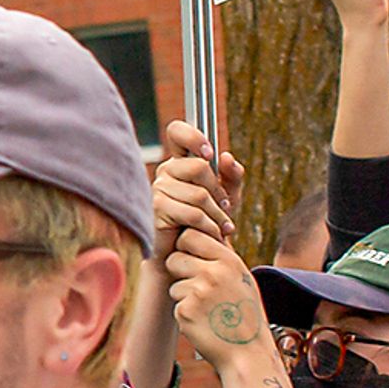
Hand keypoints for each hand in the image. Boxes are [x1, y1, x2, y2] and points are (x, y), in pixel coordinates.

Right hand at [152, 119, 246, 254]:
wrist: (186, 256)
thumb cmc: (205, 224)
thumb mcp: (226, 197)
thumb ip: (232, 176)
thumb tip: (227, 157)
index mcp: (179, 163)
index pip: (177, 132)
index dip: (194, 137)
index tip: (210, 154)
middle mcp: (165, 172)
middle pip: (199, 167)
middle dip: (218, 191)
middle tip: (224, 207)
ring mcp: (157, 190)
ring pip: (199, 194)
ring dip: (217, 214)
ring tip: (221, 226)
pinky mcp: (156, 211)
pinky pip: (192, 213)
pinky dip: (209, 226)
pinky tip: (212, 234)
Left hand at [163, 224, 270, 360]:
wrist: (246, 353)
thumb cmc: (245, 313)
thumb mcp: (242, 278)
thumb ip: (224, 256)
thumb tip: (213, 230)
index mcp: (228, 261)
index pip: (191, 235)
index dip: (186, 246)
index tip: (193, 258)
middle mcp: (213, 273)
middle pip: (175, 257)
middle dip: (179, 269)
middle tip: (196, 285)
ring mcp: (198, 292)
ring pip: (173, 282)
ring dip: (183, 293)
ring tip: (206, 307)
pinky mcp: (185, 311)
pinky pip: (175, 302)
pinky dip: (185, 311)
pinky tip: (203, 321)